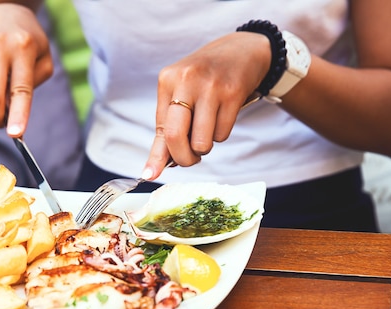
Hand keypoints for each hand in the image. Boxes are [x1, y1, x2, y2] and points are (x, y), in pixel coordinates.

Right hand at [0, 4, 52, 135]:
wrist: (2, 11)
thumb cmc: (29, 42)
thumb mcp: (44, 57)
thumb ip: (35, 82)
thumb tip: (15, 111)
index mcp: (23, 48)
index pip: (21, 89)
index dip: (19, 114)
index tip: (16, 134)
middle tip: (4, 126)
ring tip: (1, 98)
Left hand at [142, 31, 270, 179]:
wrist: (241, 51)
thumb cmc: (205, 78)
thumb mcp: (180, 93)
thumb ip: (167, 128)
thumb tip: (153, 169)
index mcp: (168, 80)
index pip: (159, 128)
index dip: (157, 156)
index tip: (150, 175)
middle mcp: (187, 81)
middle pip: (175, 136)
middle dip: (183, 158)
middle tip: (189, 159)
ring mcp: (211, 87)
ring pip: (202, 142)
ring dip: (204, 147)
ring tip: (207, 131)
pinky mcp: (233, 93)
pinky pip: (222, 135)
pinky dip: (220, 135)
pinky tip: (221, 118)